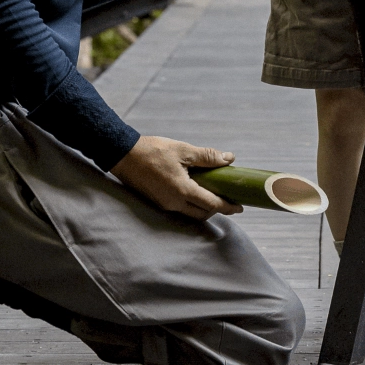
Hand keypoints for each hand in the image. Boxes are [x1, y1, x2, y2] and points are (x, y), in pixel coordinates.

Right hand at [111, 136, 243, 219]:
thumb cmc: (154, 151)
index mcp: (182, 190)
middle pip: (202, 213)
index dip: (228, 206)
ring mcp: (165, 205)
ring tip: (214, 193)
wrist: (124, 155)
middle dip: (218, 209)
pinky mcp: (158, 202)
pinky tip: (196, 190)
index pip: (211, 204)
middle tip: (229, 198)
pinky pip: (180, 208)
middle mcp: (174, 203)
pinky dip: (192, 203)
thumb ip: (207, 157)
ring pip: (191, 213)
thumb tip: (229, 159)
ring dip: (205, 207)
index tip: (240, 206)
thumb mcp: (183, 150)